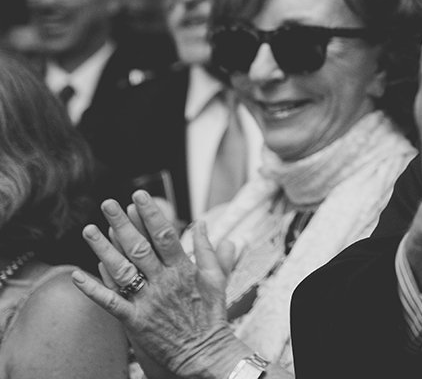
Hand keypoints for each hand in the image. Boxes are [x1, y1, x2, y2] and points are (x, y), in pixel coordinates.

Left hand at [72, 193, 245, 377]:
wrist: (205, 352)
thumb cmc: (212, 315)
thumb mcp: (218, 279)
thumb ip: (210, 250)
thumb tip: (204, 224)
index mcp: (184, 269)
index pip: (165, 234)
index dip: (150, 213)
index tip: (139, 195)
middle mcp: (164, 281)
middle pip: (139, 246)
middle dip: (122, 223)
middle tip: (108, 203)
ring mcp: (148, 301)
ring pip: (122, 270)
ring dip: (103, 248)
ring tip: (88, 229)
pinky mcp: (135, 321)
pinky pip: (110, 302)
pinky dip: (93, 289)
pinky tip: (76, 275)